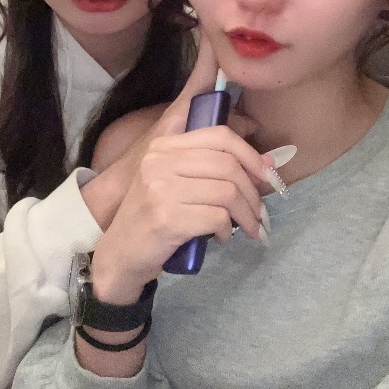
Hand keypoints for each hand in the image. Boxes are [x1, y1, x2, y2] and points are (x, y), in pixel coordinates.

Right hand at [84, 36, 255, 227]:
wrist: (121, 253)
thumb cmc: (153, 215)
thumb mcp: (177, 183)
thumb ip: (215, 168)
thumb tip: (268, 162)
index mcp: (163, 146)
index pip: (219, 135)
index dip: (250, 154)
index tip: (266, 176)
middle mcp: (159, 162)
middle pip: (227, 164)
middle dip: (252, 191)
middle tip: (258, 212)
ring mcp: (161, 189)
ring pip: (227, 193)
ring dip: (245, 215)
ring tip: (247, 227)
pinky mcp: (167, 218)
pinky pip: (217, 218)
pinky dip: (227, 231)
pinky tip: (221, 237)